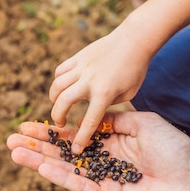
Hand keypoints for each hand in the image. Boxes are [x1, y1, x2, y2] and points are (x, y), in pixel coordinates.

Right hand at [6, 111, 189, 190]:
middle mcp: (103, 161)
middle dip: (37, 146)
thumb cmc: (174, 148)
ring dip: (39, 161)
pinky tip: (40, 166)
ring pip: (65, 169)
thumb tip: (92, 115)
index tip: (28, 124)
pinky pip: (79, 185)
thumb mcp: (143, 123)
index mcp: (111, 142)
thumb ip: (116, 119)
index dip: (51, 131)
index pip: (74, 135)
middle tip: (10, 140)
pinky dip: (60, 176)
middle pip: (63, 152)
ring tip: (14, 153)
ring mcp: (103, 180)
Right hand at [49, 28, 152, 152]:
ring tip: (59, 106)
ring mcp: (82, 66)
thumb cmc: (135, 70)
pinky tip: (63, 88)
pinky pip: (60, 71)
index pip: (89, 120)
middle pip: (63, 101)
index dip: (80, 138)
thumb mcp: (127, 94)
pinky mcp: (78, 57)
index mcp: (105, 92)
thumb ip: (108, 105)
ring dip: (54, 99)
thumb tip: (92, 114)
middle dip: (57, 116)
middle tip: (60, 124)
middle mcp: (90, 80)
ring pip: (57, 85)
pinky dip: (58, 82)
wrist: (134, 40)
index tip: (74, 149)